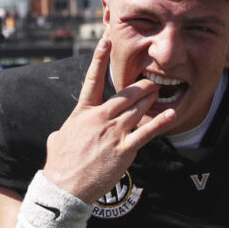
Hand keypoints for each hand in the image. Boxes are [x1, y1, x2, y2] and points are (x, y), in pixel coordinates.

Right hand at [42, 34, 175, 203]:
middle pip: (126, 94)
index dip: (99, 58)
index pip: (92, 79)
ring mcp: (113, 133)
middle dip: (141, 86)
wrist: (64, 187)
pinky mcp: (124, 150)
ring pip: (138, 110)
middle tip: (152, 79)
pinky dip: (160, 123)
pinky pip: (146, 133)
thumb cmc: (59, 165)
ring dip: (151, 99)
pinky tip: (171, 114)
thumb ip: (63, 131)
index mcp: (82, 112)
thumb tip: (60, 133)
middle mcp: (99, 118)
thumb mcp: (56, 140)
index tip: (106, 40)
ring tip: (161, 91)